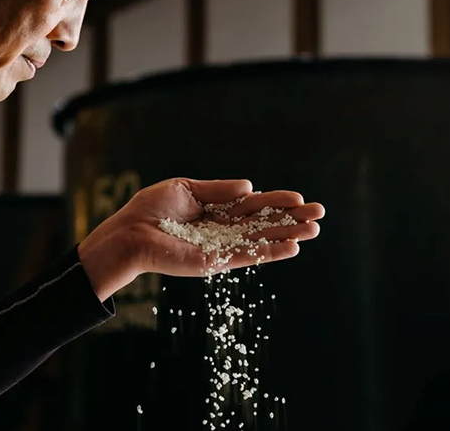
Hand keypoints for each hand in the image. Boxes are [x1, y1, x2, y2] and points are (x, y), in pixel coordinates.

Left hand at [77, 178, 323, 300]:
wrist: (129, 233)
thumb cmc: (150, 209)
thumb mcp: (186, 188)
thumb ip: (219, 190)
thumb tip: (251, 187)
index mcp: (217, 211)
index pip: (254, 206)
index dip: (278, 203)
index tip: (301, 199)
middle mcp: (222, 230)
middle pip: (265, 224)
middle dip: (292, 219)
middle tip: (321, 215)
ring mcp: (220, 247)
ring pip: (262, 241)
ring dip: (289, 236)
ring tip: (315, 231)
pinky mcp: (214, 262)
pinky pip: (247, 257)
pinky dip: (270, 253)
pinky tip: (291, 248)